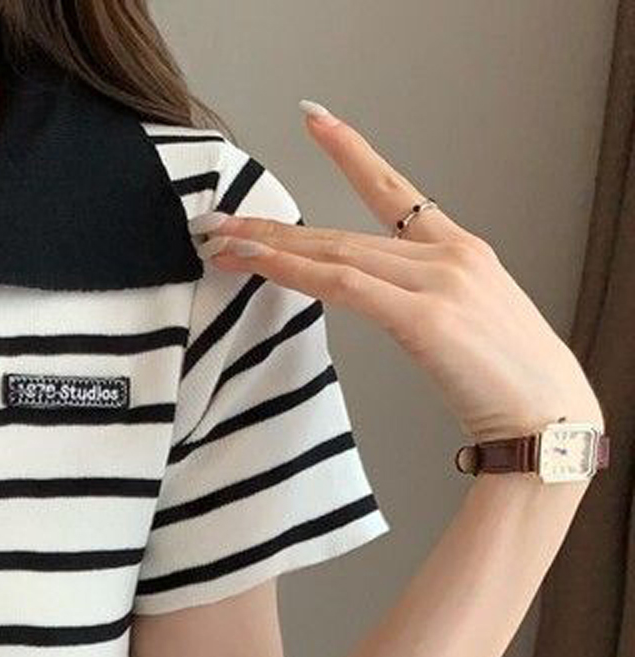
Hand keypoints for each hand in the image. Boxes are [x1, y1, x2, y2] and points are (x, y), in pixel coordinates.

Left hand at [190, 103, 604, 442]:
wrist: (549, 415)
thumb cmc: (507, 383)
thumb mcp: (465, 326)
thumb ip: (422, 303)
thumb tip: (379, 305)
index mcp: (462, 250)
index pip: (395, 190)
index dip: (352, 153)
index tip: (317, 123)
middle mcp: (450, 254)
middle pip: (345, 230)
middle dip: (277, 227)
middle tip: (224, 221)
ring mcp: (439, 281)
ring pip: (338, 253)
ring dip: (273, 248)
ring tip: (224, 244)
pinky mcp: (425, 318)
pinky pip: (346, 287)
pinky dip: (298, 273)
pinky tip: (262, 267)